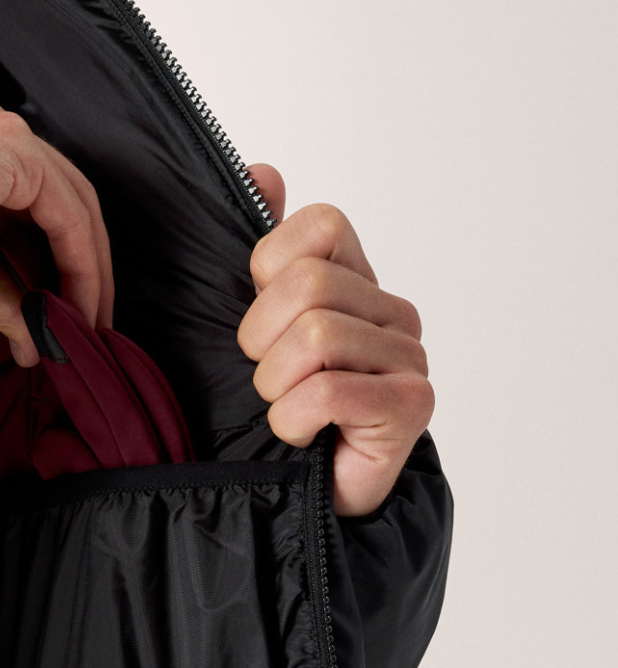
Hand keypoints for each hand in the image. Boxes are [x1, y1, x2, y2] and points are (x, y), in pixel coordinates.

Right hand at [0, 90, 113, 366]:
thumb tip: (32, 340)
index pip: (31, 202)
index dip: (57, 260)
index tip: (67, 311)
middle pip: (60, 198)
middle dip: (81, 266)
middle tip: (87, 322)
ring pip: (71, 200)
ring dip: (86, 266)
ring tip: (85, 321)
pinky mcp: (10, 145)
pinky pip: (65, 207)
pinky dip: (79, 259)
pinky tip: (76, 301)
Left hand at [238, 166, 433, 516]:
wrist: (306, 497)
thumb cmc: (279, 405)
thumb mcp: (254, 321)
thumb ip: (262, 248)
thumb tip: (263, 171)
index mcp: (356, 277)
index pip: (318, 225)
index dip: (267, 272)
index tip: (261, 319)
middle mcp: (390, 311)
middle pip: (309, 285)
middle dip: (261, 339)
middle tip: (267, 376)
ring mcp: (408, 357)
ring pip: (315, 337)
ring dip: (274, 386)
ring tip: (284, 408)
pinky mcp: (412, 405)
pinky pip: (328, 392)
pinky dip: (293, 419)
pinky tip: (300, 434)